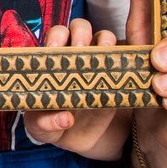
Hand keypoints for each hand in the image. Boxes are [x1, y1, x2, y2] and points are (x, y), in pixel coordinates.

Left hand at [23, 19, 127, 159]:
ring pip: (103, 37)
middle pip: (79, 28)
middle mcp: (74, 56)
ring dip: (105, 40)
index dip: (55, 37)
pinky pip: (123, 59)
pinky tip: (123, 68)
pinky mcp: (116, 76)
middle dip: (80, 33)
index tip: (55, 48)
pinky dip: (125, 59)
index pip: (53, 37)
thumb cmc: (51, 126)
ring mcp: (97, 64)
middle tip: (80, 49)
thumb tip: (66, 118)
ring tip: (103, 53)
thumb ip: (46, 124)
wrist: (79, 139)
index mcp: (50, 62)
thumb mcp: (41, 129)